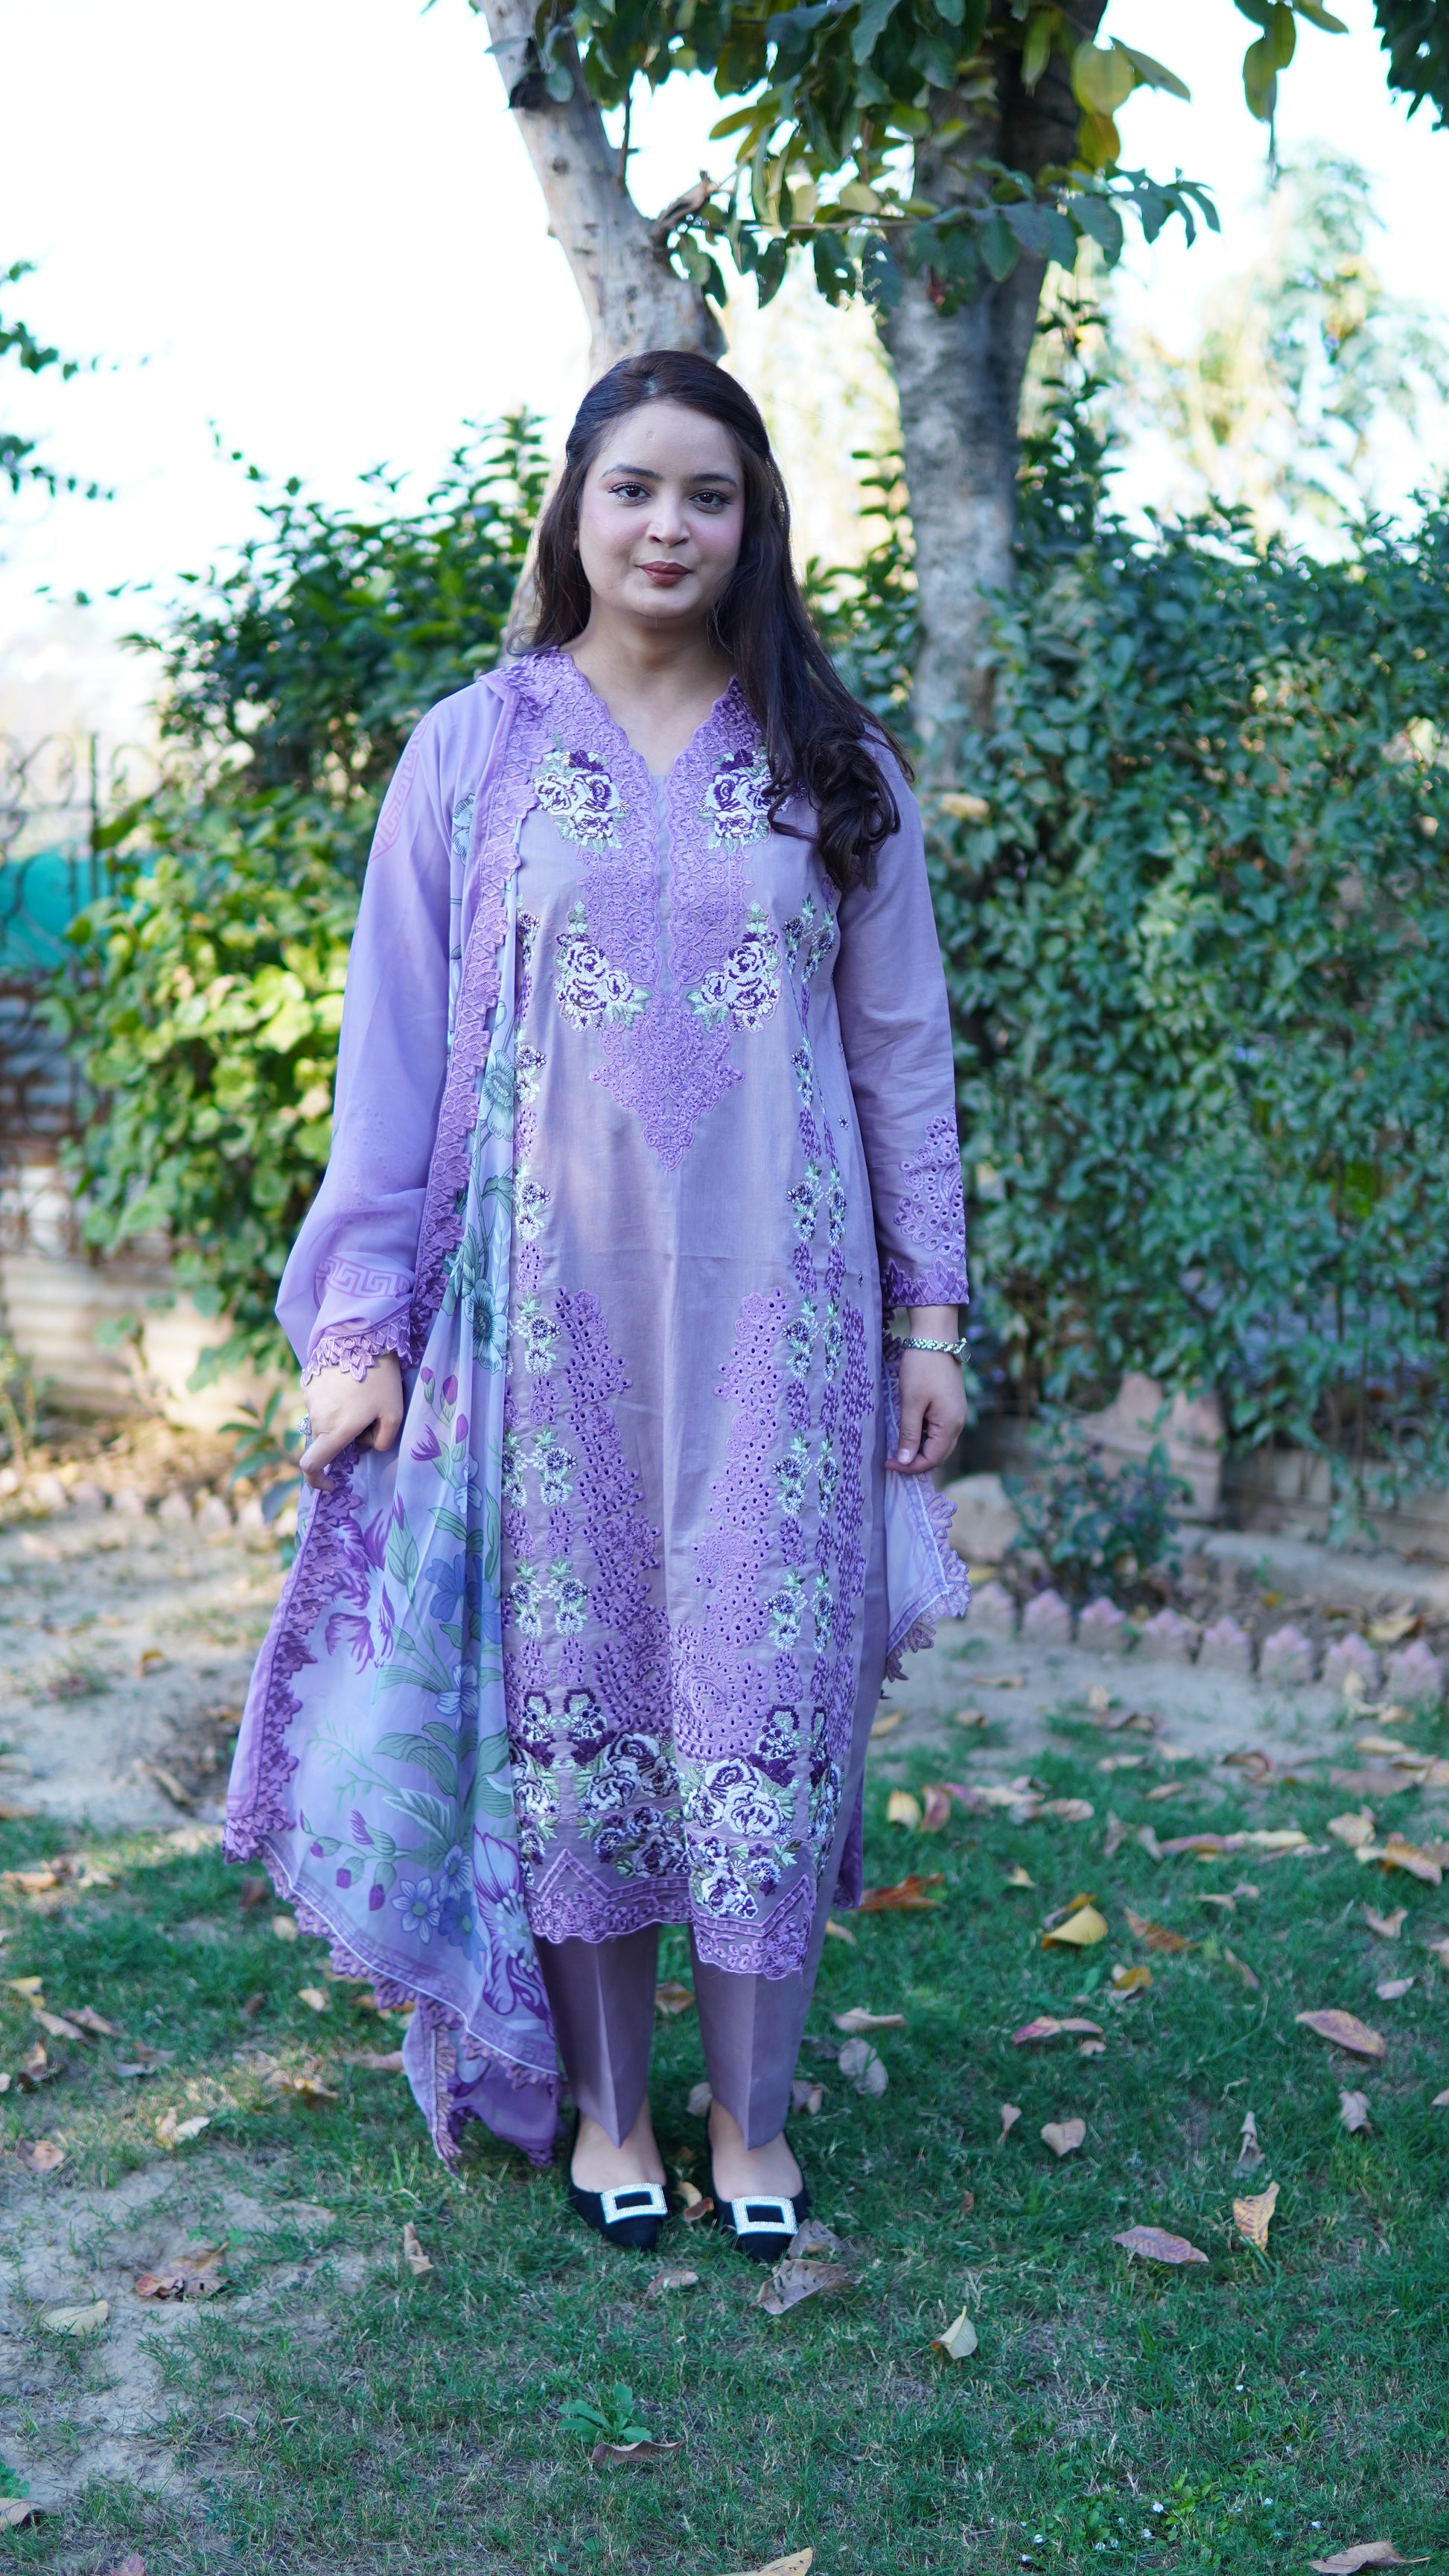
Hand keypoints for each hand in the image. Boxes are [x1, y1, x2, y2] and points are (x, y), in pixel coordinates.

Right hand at [299, 1357, 404, 1490]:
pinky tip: (350, 1385)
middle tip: (367, 1421)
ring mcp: (309, 1401)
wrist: (360, 1336)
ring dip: (339, 1419)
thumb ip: (383, 1441)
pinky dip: (333, 1403)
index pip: (312, 1466)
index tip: (331, 1484)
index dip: (317, 1481)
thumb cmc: (381, 1378)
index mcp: (336, 1431)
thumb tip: (369, 1446)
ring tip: (361, 1395)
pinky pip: (320, 1404)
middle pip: (324, 1443)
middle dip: (342, 1441)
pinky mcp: (308, 1384)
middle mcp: (317, 1419)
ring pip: (323, 1423)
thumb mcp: (394, 1414)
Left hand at [887, 1347, 967, 1477]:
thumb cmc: (922, 1368)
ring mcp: (957, 1414)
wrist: (935, 1338)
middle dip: (916, 1462)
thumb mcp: (911, 1403)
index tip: (888, 1463)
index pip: (931, 1459)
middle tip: (892, 1459)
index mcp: (950, 1425)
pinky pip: (940, 1430)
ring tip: (898, 1447)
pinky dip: (925, 1437)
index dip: (909, 1467)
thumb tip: (905, 1461)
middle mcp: (958, 1423)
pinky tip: (909, 1431)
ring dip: (920, 1450)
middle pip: (938, 1455)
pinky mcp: (952, 1405)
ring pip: (939, 1443)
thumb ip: (909, 1434)